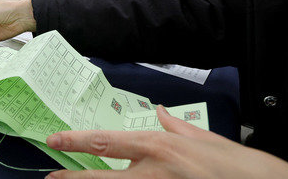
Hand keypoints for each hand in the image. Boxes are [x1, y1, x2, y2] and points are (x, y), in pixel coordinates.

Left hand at [46, 105, 287, 178]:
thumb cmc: (237, 166)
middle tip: (50, 178)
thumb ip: (176, 128)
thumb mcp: (204, 139)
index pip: (107, 141)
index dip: (77, 141)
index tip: (55, 140)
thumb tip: (161, 114)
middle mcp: (153, 171)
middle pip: (102, 177)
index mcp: (159, 147)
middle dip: (72, 178)